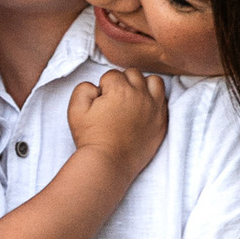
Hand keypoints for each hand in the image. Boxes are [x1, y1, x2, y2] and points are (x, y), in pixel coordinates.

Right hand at [67, 63, 168, 180]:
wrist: (109, 163)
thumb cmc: (91, 138)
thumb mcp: (76, 110)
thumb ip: (84, 88)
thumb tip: (97, 86)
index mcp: (120, 89)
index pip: (112, 75)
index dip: (104, 87)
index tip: (102, 102)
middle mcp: (140, 95)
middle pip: (133, 74)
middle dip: (123, 82)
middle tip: (115, 100)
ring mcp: (154, 108)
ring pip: (154, 82)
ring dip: (142, 85)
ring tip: (133, 99)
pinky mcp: (162, 122)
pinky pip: (163, 100)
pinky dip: (154, 100)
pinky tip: (144, 109)